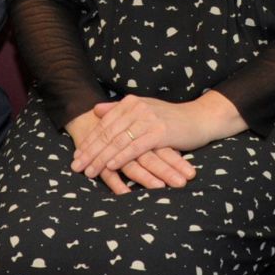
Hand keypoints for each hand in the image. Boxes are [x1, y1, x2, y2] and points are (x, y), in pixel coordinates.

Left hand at [65, 113, 196, 193]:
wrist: (198, 119)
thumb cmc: (170, 118)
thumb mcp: (142, 109)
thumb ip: (119, 109)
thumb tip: (96, 110)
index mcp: (130, 102)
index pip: (104, 124)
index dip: (89, 141)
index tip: (76, 155)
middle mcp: (137, 108)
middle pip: (107, 133)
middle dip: (90, 151)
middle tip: (76, 166)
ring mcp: (148, 119)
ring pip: (118, 141)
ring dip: (101, 158)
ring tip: (89, 171)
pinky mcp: (159, 132)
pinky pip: (134, 147)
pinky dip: (120, 157)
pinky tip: (110, 167)